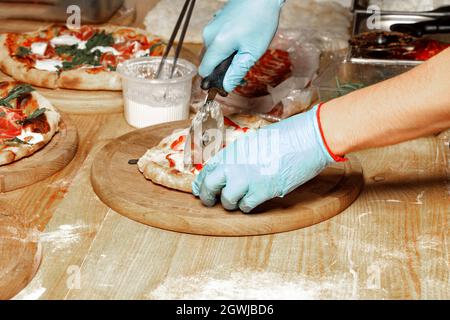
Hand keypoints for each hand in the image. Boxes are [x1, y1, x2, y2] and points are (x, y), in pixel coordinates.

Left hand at [192, 105, 342, 212]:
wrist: (306, 138)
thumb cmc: (286, 136)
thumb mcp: (256, 141)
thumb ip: (241, 156)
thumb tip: (232, 169)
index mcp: (233, 150)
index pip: (208, 169)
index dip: (201, 182)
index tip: (199, 189)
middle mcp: (235, 164)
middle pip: (209, 186)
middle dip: (207, 197)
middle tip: (210, 202)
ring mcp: (247, 178)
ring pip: (227, 201)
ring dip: (231, 204)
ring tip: (238, 201)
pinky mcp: (262, 190)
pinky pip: (246, 206)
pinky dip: (247, 207)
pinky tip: (252, 202)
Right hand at [199, 0, 284, 92]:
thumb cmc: (260, 22)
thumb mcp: (252, 53)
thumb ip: (236, 72)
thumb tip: (225, 87)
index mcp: (216, 44)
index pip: (204, 70)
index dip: (214, 79)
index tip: (227, 80)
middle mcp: (208, 35)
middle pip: (208, 61)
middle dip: (222, 67)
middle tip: (242, 63)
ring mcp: (210, 26)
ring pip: (213, 51)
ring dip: (225, 55)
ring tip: (244, 48)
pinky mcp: (215, 21)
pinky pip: (216, 40)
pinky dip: (225, 45)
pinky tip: (241, 38)